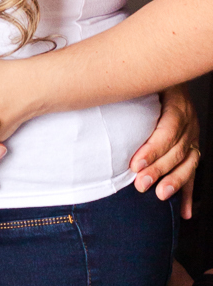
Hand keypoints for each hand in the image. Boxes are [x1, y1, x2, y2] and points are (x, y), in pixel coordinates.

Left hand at [130, 83, 200, 219]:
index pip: (168, 129)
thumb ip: (124, 87)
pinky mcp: (191, 150)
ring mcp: (192, 137)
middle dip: (159, 169)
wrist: (167, 74)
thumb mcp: (141, 79)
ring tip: (160, 195)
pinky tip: (185, 211)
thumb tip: (94, 94)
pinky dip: (189, 194)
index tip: (135, 164)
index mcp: (177, 104)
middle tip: (140, 184)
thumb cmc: (149, 80)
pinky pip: (192, 173)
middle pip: (177, 149)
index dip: (153, 149)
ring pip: (188, 162)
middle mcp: (189, 122)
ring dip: (175, 181)